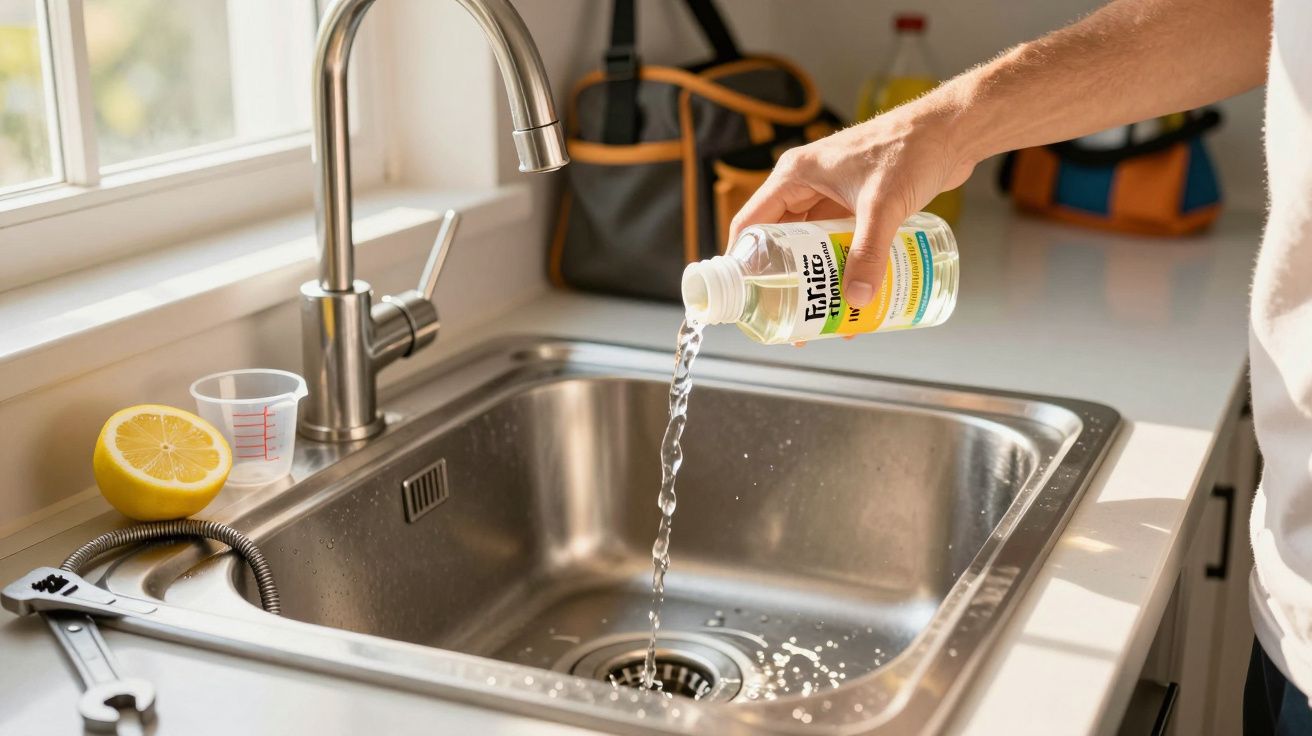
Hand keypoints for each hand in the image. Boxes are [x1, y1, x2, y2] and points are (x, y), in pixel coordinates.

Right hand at [729, 101, 976, 307]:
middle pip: (780, 239)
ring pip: (811, 244)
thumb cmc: (912, 149)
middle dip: (784, 278)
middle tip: (788, 314)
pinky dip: (840, 265)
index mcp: (795, 176)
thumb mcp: (882, 206)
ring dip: (815, 275)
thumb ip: (869, 254)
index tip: (747, 296)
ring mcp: (832, 195)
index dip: (743, 261)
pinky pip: (838, 241)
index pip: (751, 222)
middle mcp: (807, 186)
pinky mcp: (856, 204)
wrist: (952, 131)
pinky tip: (852, 291)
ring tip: (820, 311)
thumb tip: (856, 299)